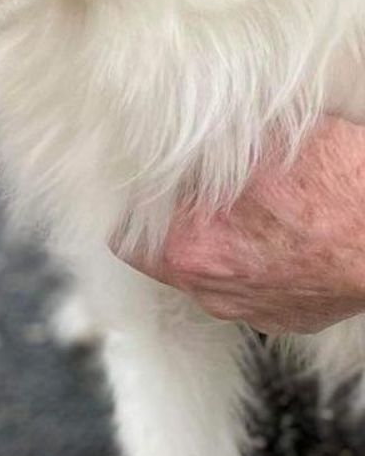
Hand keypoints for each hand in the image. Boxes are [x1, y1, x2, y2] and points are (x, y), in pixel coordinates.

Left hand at [119, 116, 364, 334]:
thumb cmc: (330, 182)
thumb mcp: (248, 145)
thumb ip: (193, 153)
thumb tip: (161, 135)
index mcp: (188, 248)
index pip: (125, 237)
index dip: (133, 208)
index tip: (142, 189)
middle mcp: (214, 290)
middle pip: (166, 257)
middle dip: (178, 224)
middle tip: (198, 193)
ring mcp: (254, 311)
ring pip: (213, 275)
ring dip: (220, 246)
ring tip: (248, 212)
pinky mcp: (290, 320)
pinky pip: (255, 290)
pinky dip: (258, 266)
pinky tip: (279, 236)